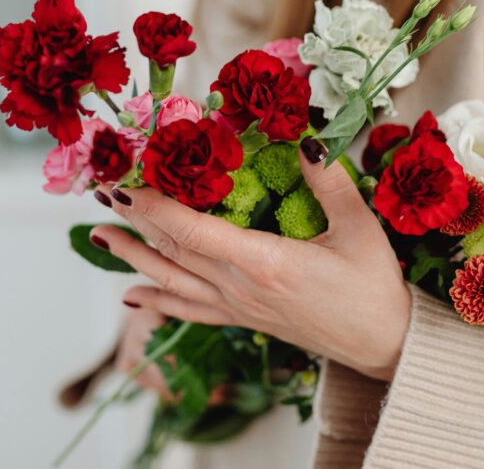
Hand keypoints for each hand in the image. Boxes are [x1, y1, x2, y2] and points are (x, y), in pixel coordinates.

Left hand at [91, 139, 411, 380]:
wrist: (385, 345)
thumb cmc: (374, 288)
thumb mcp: (359, 227)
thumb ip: (329, 182)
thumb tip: (306, 138)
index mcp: (264, 263)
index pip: (193, 230)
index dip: (154, 205)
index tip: (124, 182)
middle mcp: (240, 288)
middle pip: (173, 250)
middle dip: (134, 218)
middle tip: (101, 189)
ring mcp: (238, 308)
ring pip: (172, 280)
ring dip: (132, 257)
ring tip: (97, 235)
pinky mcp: (244, 319)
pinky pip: (190, 311)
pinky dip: (158, 301)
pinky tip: (131, 298)